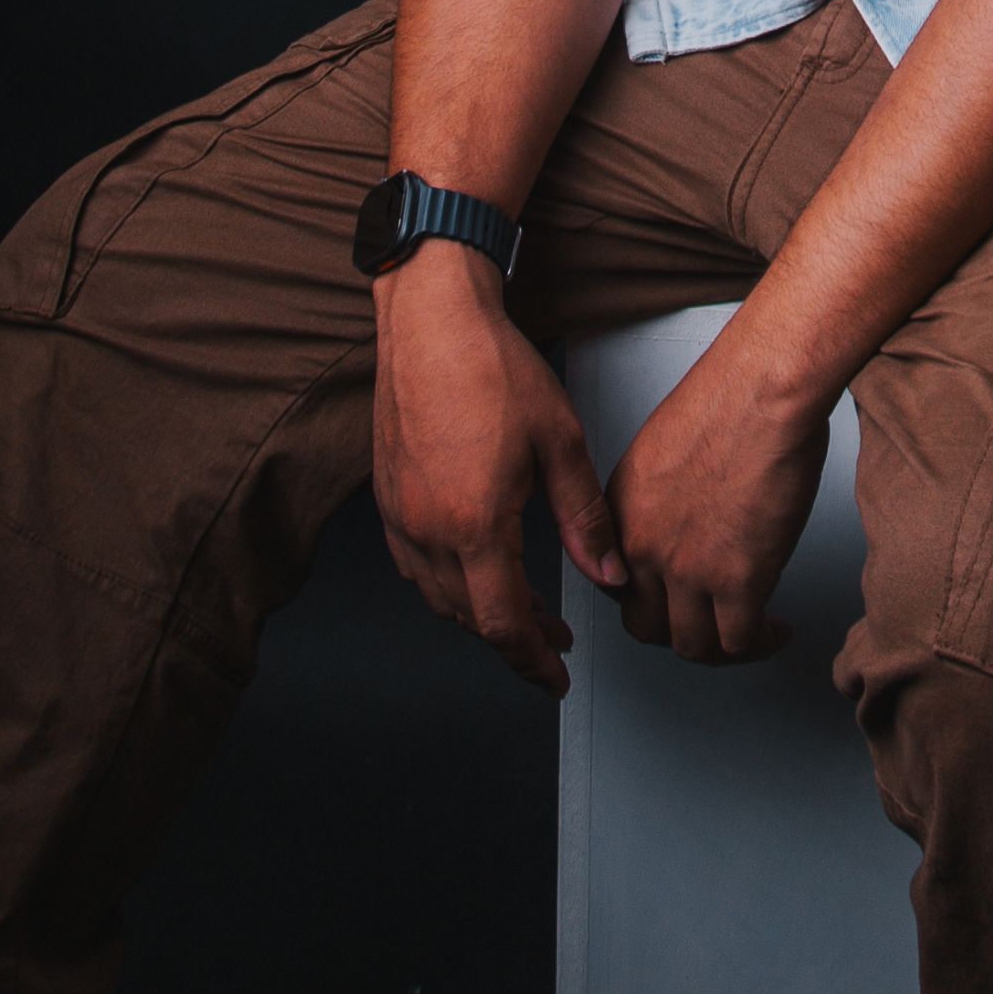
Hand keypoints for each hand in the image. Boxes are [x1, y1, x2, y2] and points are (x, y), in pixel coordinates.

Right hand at [371, 247, 623, 698]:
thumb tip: (608, 574)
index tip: (557, 675)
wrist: (431, 317)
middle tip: (553, 643)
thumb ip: (584, 519)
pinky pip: (413, 564)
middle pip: (468, 618)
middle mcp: (426, 529)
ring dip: (478, 613)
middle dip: (514, 640)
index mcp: (474, 524)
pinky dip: (446, 583)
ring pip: (437, 596)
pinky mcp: (384, 495)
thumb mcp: (561, 443)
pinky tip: (472, 568)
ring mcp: (398, 514)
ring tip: (520, 609)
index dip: (533, 660)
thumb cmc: (493, 367)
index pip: (503, 623)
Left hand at [601, 330, 837, 663]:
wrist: (762, 391)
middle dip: (681, 633)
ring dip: (724, 649)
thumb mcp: (663, 453)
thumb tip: (687, 525)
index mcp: (621, 512)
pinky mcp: (738, 581)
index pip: (616, 585)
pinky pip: (740, 642)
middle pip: (646, 627)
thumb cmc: (729, 400)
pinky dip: (760, 643)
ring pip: (693, 646)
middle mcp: (641, 546)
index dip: (652, 599)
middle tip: (711, 624)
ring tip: (753, 633)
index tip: (679, 599)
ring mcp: (687, 570)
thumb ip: (662, 500)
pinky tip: (776, 629)